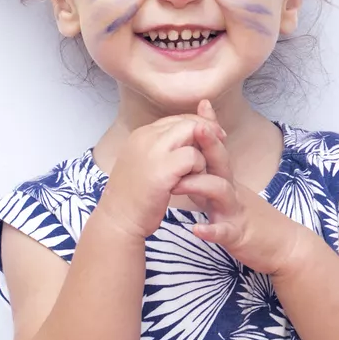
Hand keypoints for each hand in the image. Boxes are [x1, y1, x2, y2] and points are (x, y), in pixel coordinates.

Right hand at [98, 111, 220, 239]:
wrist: (119, 220)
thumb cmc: (135, 195)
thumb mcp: (145, 162)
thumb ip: (162, 147)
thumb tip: (189, 134)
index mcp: (141, 134)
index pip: (177, 119)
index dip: (197, 126)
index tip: (212, 138)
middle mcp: (146, 137)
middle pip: (187, 122)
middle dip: (208, 132)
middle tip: (219, 146)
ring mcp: (153, 151)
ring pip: (193, 132)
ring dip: (203, 150)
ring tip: (198, 170)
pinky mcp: (163, 169)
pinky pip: (193, 156)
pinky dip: (199, 166)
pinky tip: (192, 180)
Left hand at [171, 98, 314, 274]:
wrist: (283, 247)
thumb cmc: (253, 220)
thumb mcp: (231, 194)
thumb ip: (214, 177)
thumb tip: (196, 160)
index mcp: (228, 181)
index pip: (218, 150)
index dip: (210, 128)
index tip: (202, 104)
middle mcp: (233, 190)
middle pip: (222, 161)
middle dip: (208, 143)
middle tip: (193, 126)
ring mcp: (236, 211)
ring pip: (220, 191)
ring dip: (199, 185)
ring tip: (177, 183)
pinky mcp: (238, 234)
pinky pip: (224, 231)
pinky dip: (210, 230)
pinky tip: (196, 230)